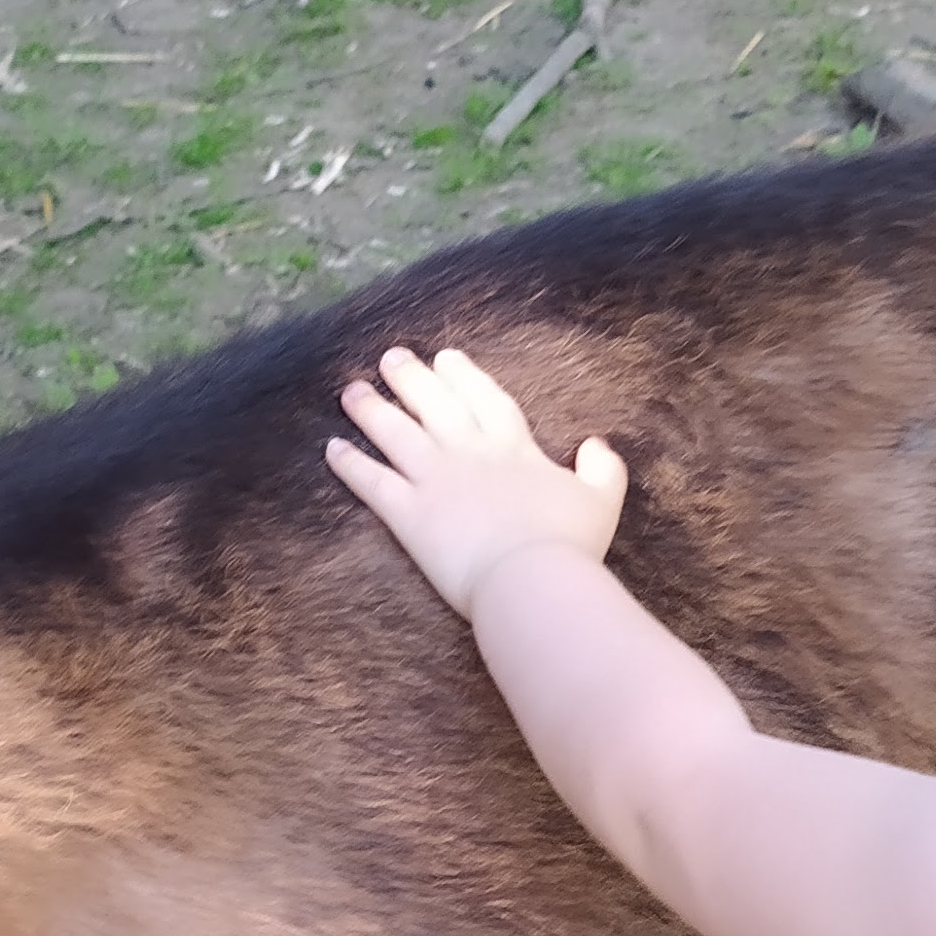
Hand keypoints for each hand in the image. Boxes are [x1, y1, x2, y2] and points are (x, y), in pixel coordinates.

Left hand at [328, 343, 627, 616]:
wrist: (531, 578)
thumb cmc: (570, 545)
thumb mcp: (602, 501)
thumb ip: (603, 470)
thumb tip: (596, 446)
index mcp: (514, 450)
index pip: (486, 401)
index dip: (465, 378)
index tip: (446, 359)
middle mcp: (469, 454)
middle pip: (435, 405)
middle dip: (412, 378)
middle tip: (390, 357)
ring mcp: (435, 480)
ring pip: (396, 433)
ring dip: (372, 410)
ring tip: (351, 390)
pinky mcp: (409, 514)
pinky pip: (372, 481)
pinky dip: (351, 464)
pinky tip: (332, 448)